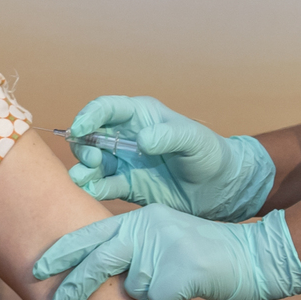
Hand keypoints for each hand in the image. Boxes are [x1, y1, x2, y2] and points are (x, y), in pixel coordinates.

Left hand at [32, 206, 300, 299]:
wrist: (256, 256)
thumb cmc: (207, 256)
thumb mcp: (164, 240)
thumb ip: (132, 249)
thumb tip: (93, 273)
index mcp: (141, 220)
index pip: (91, 235)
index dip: (62, 253)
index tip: (37, 269)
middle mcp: (148, 228)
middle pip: (99, 262)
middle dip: (75, 288)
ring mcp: (165, 247)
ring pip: (133, 290)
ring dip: (150, 299)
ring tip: (178, 285)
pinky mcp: (181, 269)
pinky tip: (190, 292)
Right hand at [64, 96, 273, 221]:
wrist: (220, 189)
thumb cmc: (210, 154)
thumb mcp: (194, 139)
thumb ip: (169, 136)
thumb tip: (141, 141)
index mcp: (140, 116)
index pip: (106, 109)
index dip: (88, 116)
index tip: (80, 129)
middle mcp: (127, 137)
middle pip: (90, 135)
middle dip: (84, 146)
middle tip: (94, 160)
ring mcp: (125, 162)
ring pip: (92, 162)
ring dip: (84, 168)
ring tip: (87, 177)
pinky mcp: (127, 186)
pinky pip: (103, 185)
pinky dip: (95, 188)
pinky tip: (96, 191)